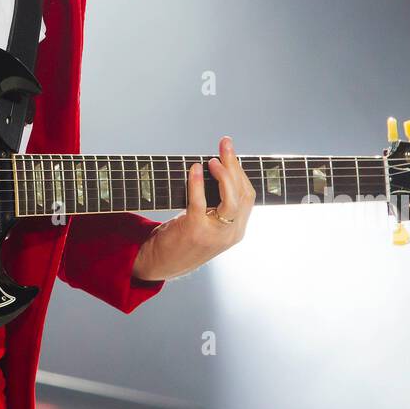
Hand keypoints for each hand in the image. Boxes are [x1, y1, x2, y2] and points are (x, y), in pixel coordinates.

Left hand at [131, 136, 255, 281]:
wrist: (161, 264)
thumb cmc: (182, 239)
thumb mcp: (207, 224)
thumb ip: (216, 204)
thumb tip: (215, 168)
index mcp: (236, 230)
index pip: (248, 196)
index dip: (240, 172)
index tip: (230, 153)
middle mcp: (231, 233)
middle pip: (243, 194)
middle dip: (234, 165)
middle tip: (225, 144)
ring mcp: (215, 234)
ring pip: (232, 200)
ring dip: (224, 175)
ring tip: (213, 159)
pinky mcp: (195, 232)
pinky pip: (200, 203)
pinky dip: (198, 184)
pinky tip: (196, 169)